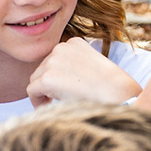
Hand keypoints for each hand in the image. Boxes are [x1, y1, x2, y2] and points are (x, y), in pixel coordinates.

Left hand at [25, 38, 141, 107]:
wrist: (118, 94)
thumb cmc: (111, 86)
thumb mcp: (92, 66)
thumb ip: (74, 66)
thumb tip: (58, 80)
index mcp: (73, 42)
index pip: (54, 59)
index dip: (56, 76)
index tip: (65, 88)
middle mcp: (61, 47)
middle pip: (42, 69)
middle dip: (48, 84)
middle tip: (58, 99)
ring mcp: (52, 62)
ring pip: (35, 80)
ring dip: (42, 92)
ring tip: (55, 103)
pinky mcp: (47, 78)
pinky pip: (31, 91)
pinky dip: (36, 101)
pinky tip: (49, 108)